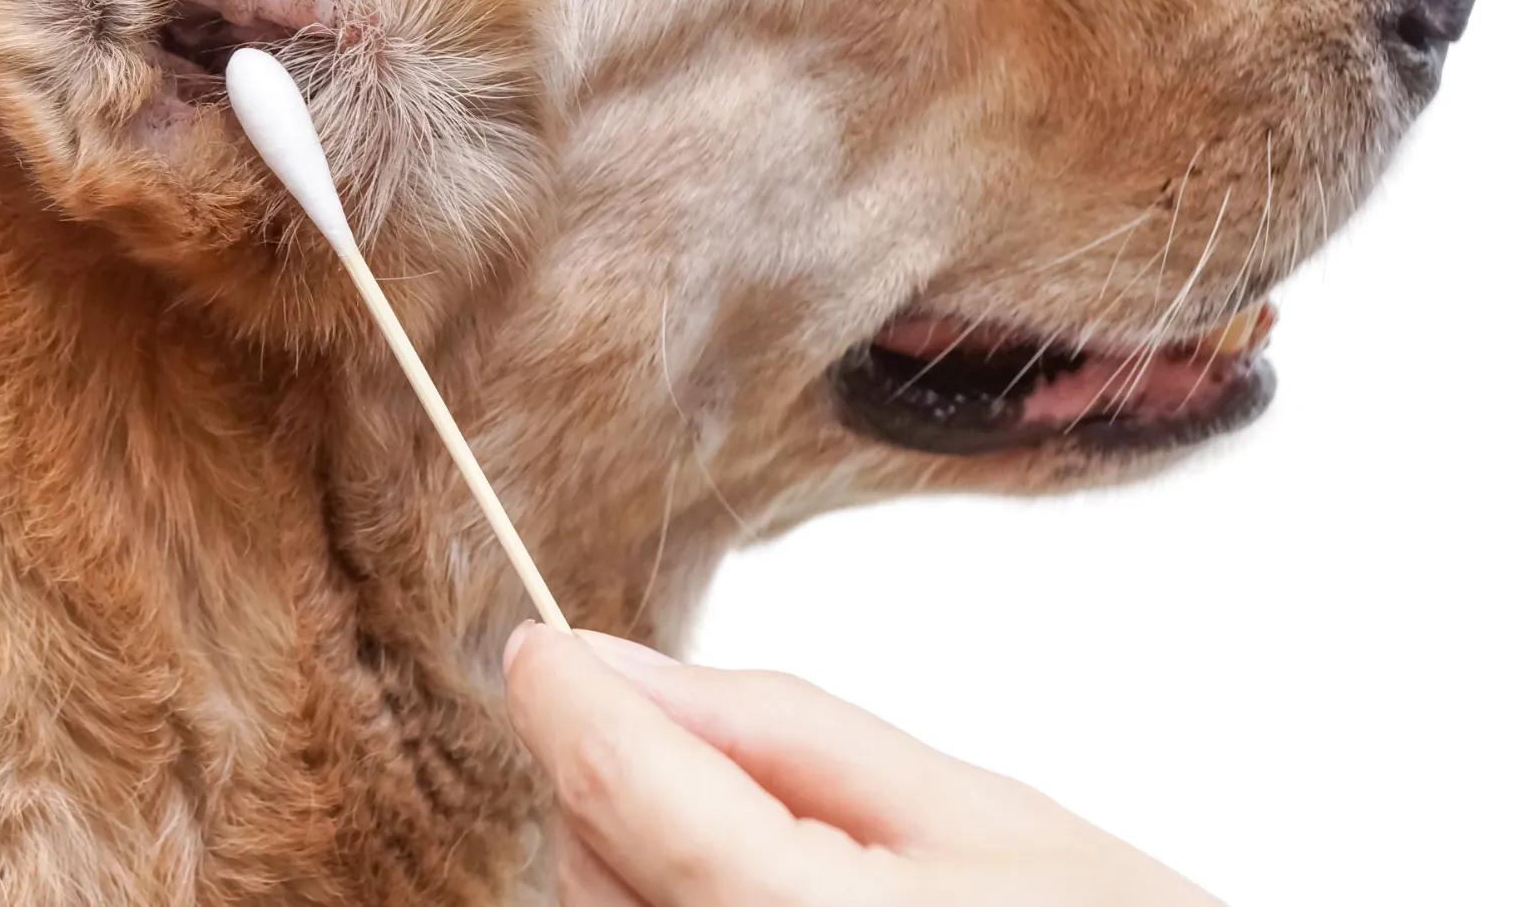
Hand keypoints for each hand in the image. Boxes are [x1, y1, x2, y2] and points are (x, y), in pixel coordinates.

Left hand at [503, 624, 1222, 905]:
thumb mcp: (982, 814)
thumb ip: (783, 732)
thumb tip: (617, 663)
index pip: (620, 787)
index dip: (566, 695)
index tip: (542, 645)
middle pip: (586, 859)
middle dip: (627, 782)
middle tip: (753, 775)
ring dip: (645, 863)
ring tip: (796, 864)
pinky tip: (769, 905)